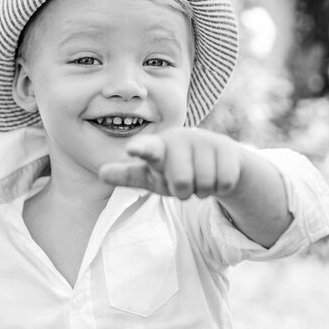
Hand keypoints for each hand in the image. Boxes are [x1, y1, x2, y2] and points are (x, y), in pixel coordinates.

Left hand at [99, 127, 242, 199]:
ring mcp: (205, 141)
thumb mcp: (152, 174)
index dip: (141, 149)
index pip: (148, 149)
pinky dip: (220, 186)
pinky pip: (223, 182)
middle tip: (184, 180)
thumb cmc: (175, 168)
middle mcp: (180, 139)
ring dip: (202, 189)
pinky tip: (216, 174)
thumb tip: (101, 173)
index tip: (132, 148)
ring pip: (204, 184)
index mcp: (158, 147)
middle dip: (184, 189)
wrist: (214, 160)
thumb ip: (128, 174)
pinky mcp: (227, 148)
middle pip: (181, 182)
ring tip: (200, 177)